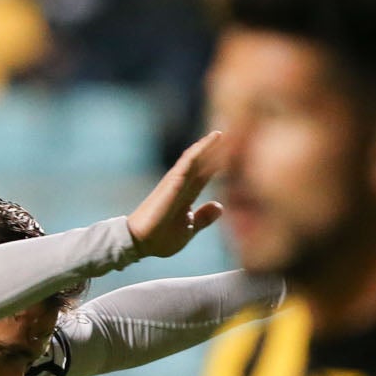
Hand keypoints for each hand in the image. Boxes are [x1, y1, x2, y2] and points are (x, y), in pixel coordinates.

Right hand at [127, 133, 224, 257]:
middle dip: (215, 149)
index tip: (233, 153)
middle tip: (233, 134)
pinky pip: (188, 161)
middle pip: (201, 162)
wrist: (142, 242)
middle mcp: (181, 184)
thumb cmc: (161, 238)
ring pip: (195, 157)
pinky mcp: (173, 181)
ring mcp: (176, 181)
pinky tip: (211, 140)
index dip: (217, 164)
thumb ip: (204, 218)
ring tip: (222, 132)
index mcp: (186, 195)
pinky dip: (200, 150)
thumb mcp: (189, 229)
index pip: (204, 175)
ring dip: (208, 144)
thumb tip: (220, 206)